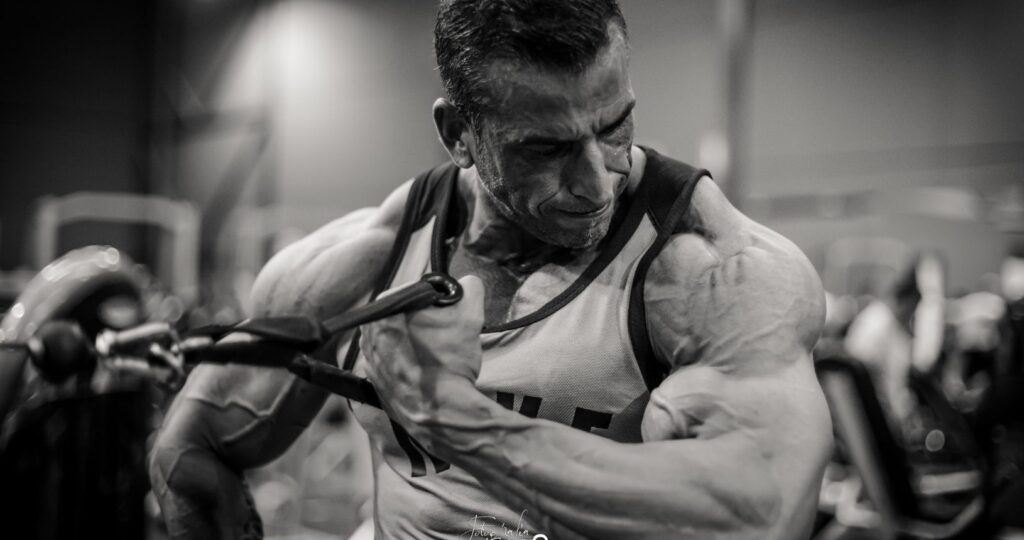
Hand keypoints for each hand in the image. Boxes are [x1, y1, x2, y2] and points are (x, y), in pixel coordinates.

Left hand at [359, 275, 484, 442]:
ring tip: (438, 353)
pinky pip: (394, 363)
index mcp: (384, 311)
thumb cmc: (452, 362)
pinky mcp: (375, 384)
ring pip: (397, 339)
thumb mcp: (470, 315)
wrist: (443, 414)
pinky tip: (428, 370)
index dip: (435, 300)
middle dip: (424, 320)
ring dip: (416, 341)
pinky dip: (410, 363)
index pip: (412, 291)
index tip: (449, 312)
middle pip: (402, 315)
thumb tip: (469, 284)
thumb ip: (471, 289)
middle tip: (445, 332)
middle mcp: (368, 334)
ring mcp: (369, 361)